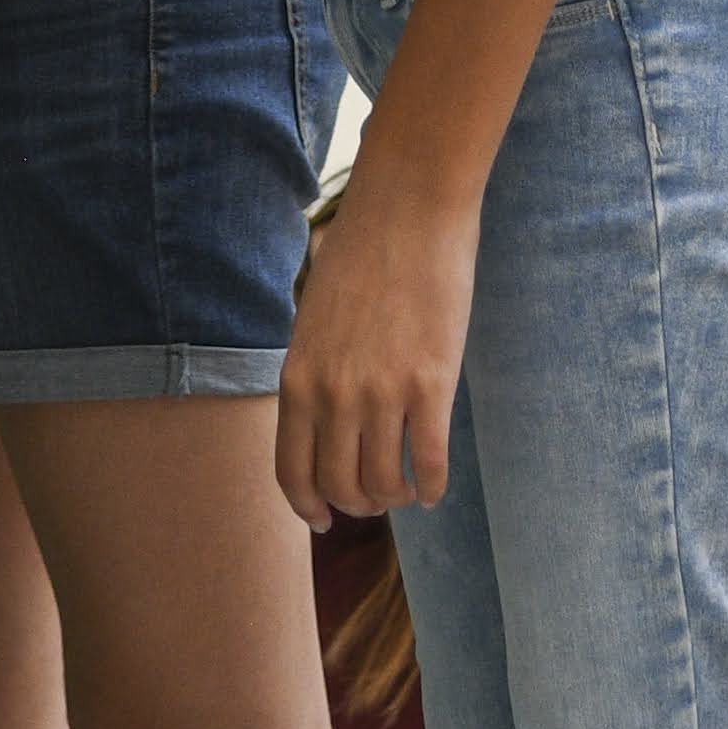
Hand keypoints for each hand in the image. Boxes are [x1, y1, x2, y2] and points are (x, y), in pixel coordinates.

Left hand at [276, 172, 481, 523]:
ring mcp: (382, 392)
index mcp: (298, 378)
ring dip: (396, 497)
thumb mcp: (314, 319)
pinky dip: (433, 486)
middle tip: (376, 498)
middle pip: (339, 487)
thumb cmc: (362, 254)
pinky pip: (430, 462)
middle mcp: (333, 394)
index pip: (291, 470)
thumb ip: (314, 372)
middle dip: (358, 504)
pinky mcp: (431, 384)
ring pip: (384, 483)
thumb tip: (323, 419)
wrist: (408, 208)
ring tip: (408, 489)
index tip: (324, 520)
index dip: (307, 506)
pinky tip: (436, 487)